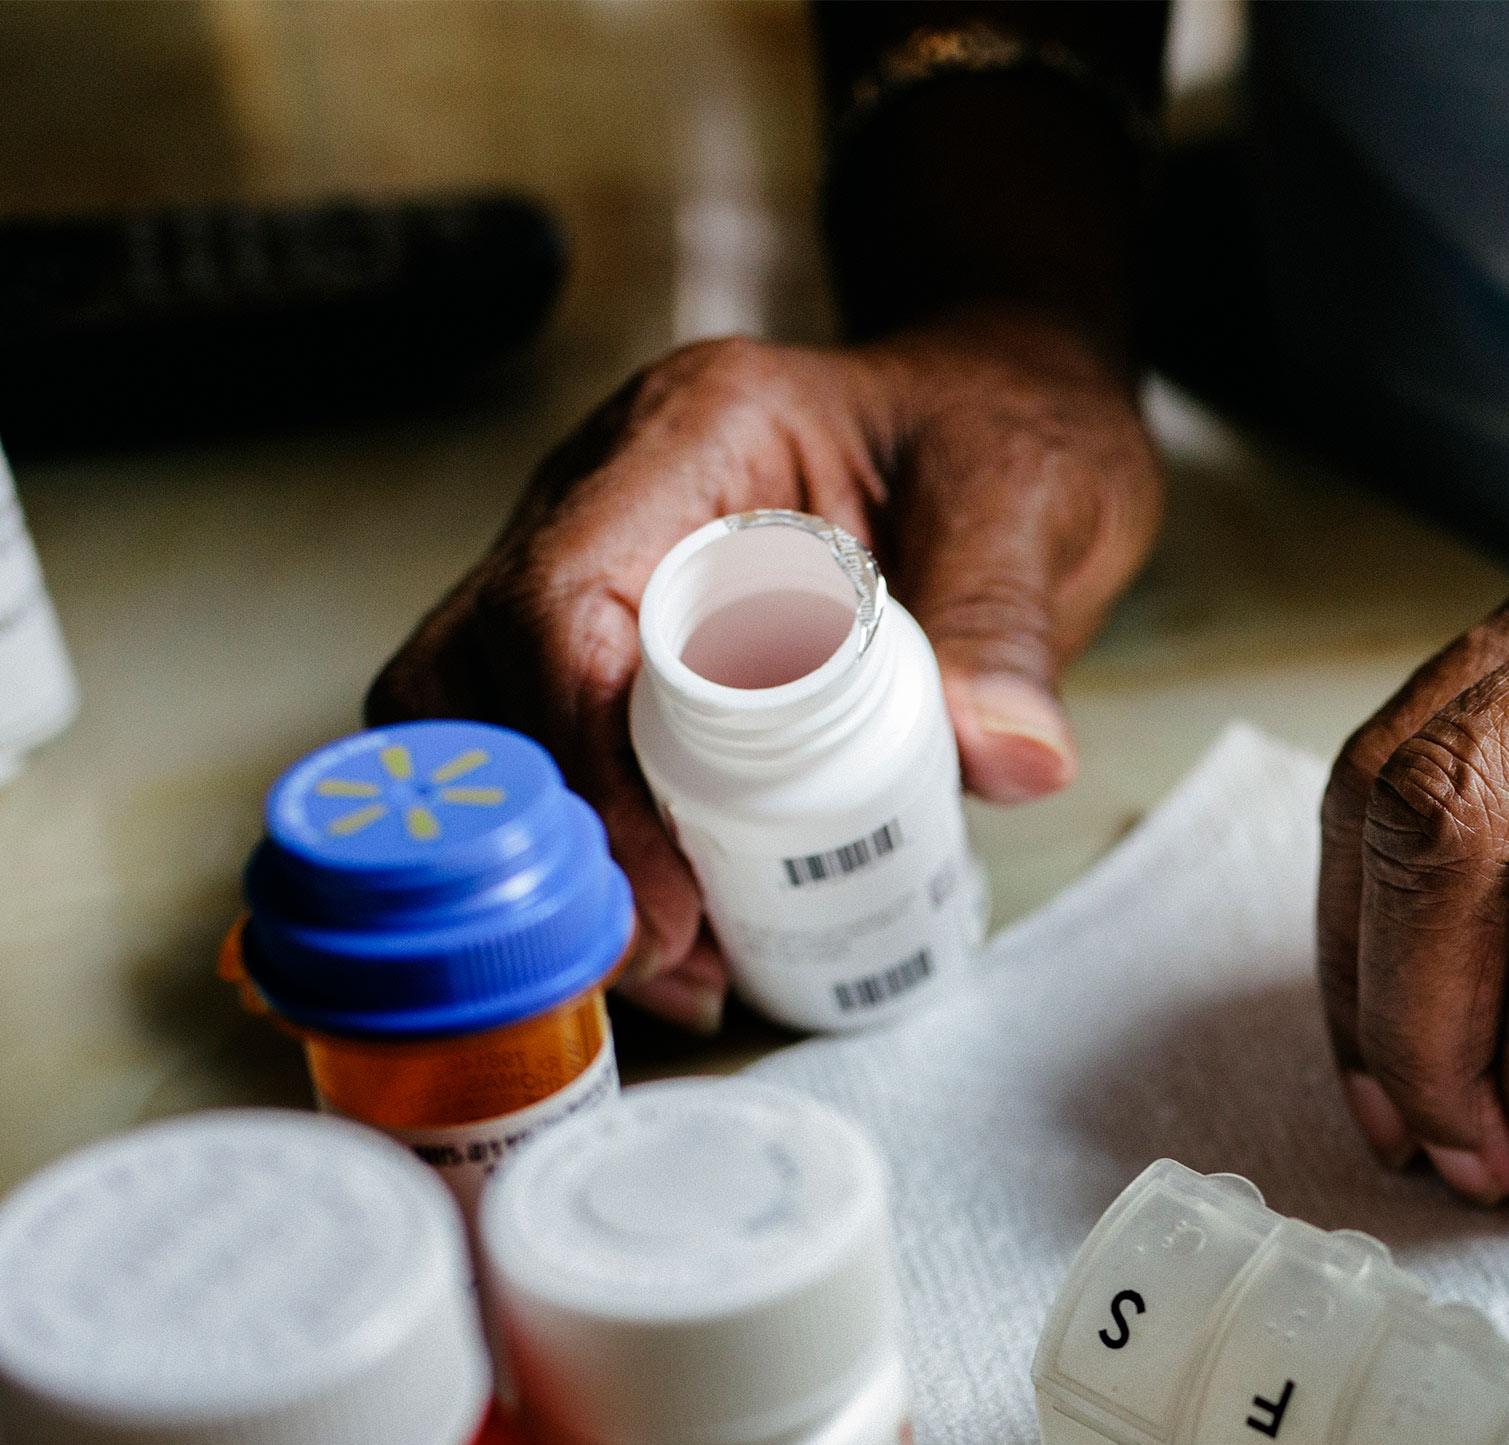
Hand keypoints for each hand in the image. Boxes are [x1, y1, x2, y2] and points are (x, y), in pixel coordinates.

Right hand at [370, 307, 1161, 1029]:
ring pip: (481, 722)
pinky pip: (548, 755)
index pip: (562, 594)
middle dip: (547, 830)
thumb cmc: (1001, 434)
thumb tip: (1007, 759)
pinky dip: (591, 855)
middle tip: (664, 953)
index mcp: (694, 434)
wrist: (1003, 415)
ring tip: (679, 964)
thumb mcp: (1033, 504)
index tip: (667, 892)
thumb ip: (1008, 625)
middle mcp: (607, 493)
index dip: (586, 756)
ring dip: (556, 857)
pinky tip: (682, 936)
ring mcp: (595, 569)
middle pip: (475, 667)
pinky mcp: (612, 646)